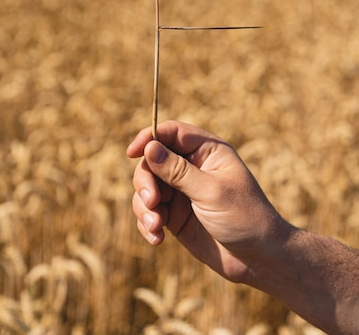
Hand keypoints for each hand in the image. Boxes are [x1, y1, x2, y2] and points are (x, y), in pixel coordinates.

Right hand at [127, 120, 288, 283]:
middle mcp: (192, 167)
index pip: (171, 133)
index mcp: (207, 151)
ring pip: (146, 187)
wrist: (260, 259)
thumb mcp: (211, 191)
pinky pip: (149, 212)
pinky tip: (157, 239)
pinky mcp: (175, 216)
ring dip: (144, 207)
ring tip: (155, 227)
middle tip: (151, 201)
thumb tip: (150, 147)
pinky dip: (147, 224)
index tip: (133, 152)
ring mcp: (182, 192)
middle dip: (145, 181)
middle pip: (152, 161)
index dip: (150, 138)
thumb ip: (177, 171)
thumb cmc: (245, 217)